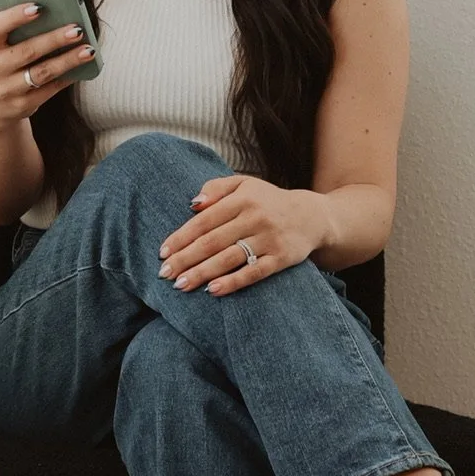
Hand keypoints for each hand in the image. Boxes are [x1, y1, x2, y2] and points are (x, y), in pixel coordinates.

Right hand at [0, 1, 93, 127]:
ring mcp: (6, 90)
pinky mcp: (22, 105)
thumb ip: (17, 30)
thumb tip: (54, 11)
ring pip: (42, 72)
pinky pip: (50, 90)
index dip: (16, 16)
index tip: (39, 7)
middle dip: (54, 39)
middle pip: (27, 51)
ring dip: (68, 60)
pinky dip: (67, 77)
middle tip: (77, 29)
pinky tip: (82, 67)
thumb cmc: (3, 63)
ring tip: (88, 49)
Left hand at [157, 175, 334, 295]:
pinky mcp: (281, 259)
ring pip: (230, 258)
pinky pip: (254, 273)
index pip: (205, 220)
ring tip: (181, 285)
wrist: (312, 216)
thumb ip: (217, 188)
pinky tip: (213, 291)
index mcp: (242, 199)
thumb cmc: (268, 201)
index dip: (182, 237)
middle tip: (164, 274)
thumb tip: (193, 204)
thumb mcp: (244, 184)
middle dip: (186, 259)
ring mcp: (269, 239)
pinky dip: (233, 282)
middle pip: (213, 241)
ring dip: (203, 273)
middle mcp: (255, 218)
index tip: (162, 253)